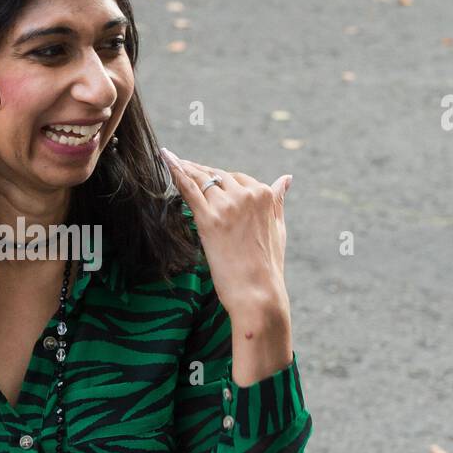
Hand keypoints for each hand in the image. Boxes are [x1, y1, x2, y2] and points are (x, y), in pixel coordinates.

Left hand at [161, 147, 291, 321]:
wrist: (257, 293)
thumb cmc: (268, 266)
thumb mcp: (279, 228)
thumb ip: (278, 200)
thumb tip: (286, 178)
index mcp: (264, 195)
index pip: (237, 178)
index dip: (219, 179)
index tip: (205, 175)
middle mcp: (246, 195)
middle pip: (217, 176)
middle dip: (200, 171)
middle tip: (182, 164)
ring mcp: (227, 206)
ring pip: (201, 179)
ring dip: (185, 169)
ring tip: (172, 159)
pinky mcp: (208, 219)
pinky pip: (189, 188)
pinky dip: (176, 171)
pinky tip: (166, 158)